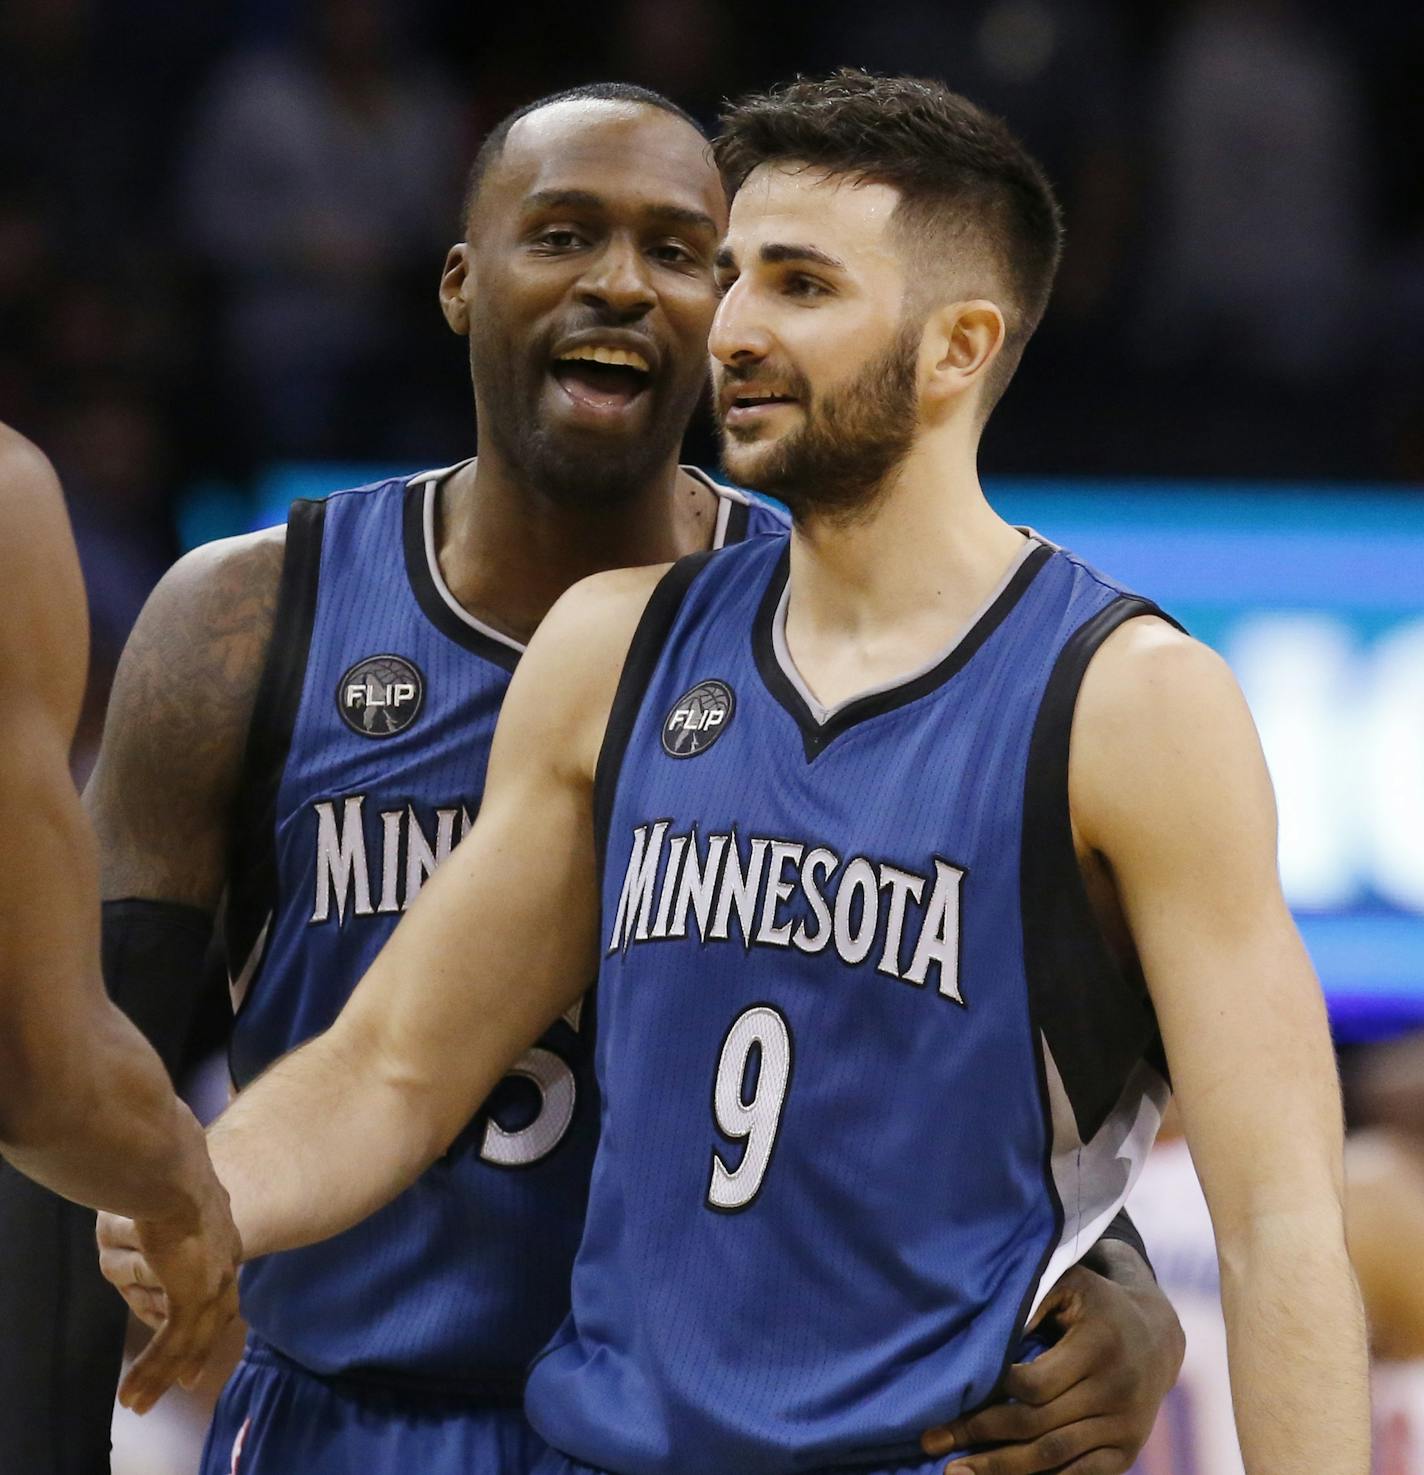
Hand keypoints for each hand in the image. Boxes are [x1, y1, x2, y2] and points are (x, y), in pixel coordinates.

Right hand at [96, 1148, 242, 1413]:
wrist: (168, 1171)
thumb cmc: (154, 1176)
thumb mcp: (158, 1207)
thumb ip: (157, 1232)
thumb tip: (143, 1243)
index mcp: (221, 1236)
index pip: (220, 1286)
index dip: (211, 1315)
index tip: (199, 1336)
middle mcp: (225, 1260)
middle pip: (214, 1321)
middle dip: (195, 1356)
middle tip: (185, 1384)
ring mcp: (213, 1280)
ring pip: (188, 1341)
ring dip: (159, 1375)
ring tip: (137, 1400)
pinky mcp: (194, 1295)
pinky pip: (169, 1344)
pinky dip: (150, 1370)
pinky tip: (133, 1392)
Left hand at [921, 1259, 1184, 1474]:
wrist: (1156, 1335)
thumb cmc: (1095, 1303)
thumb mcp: (1068, 1283)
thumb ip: (1032, 1301)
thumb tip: (988, 1334)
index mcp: (1099, 1345)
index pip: (1036, 1384)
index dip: (995, 1389)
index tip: (956, 1389)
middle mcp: (1116, 1391)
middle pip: (1038, 1426)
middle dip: (981, 1436)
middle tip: (932, 1442)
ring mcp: (1124, 1428)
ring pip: (1055, 1458)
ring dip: (1002, 1470)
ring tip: (956, 1473)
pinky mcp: (1126, 1452)